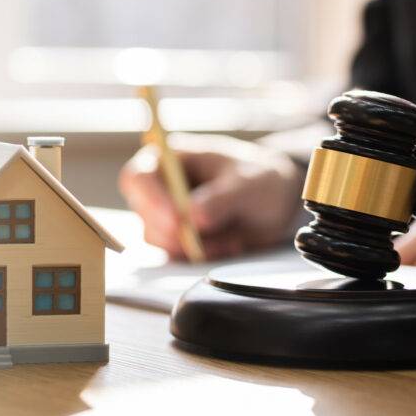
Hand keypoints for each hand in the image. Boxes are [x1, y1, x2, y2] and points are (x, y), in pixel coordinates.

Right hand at [118, 133, 303, 260]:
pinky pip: (179, 256)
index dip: (152, 200)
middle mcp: (162, 187)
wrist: (277, 200)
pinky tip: (231, 244)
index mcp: (170, 159)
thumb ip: (221, 198)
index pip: (138, 177)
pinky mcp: (179, 239)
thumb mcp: (248, 184)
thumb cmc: (259, 178)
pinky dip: (204, 255)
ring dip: (196, 245)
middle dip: (177, 231)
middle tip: (210, 236)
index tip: (178, 221)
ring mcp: (168, 215)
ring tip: (232, 238)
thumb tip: (193, 217)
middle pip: (145, 214)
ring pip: (161, 240)